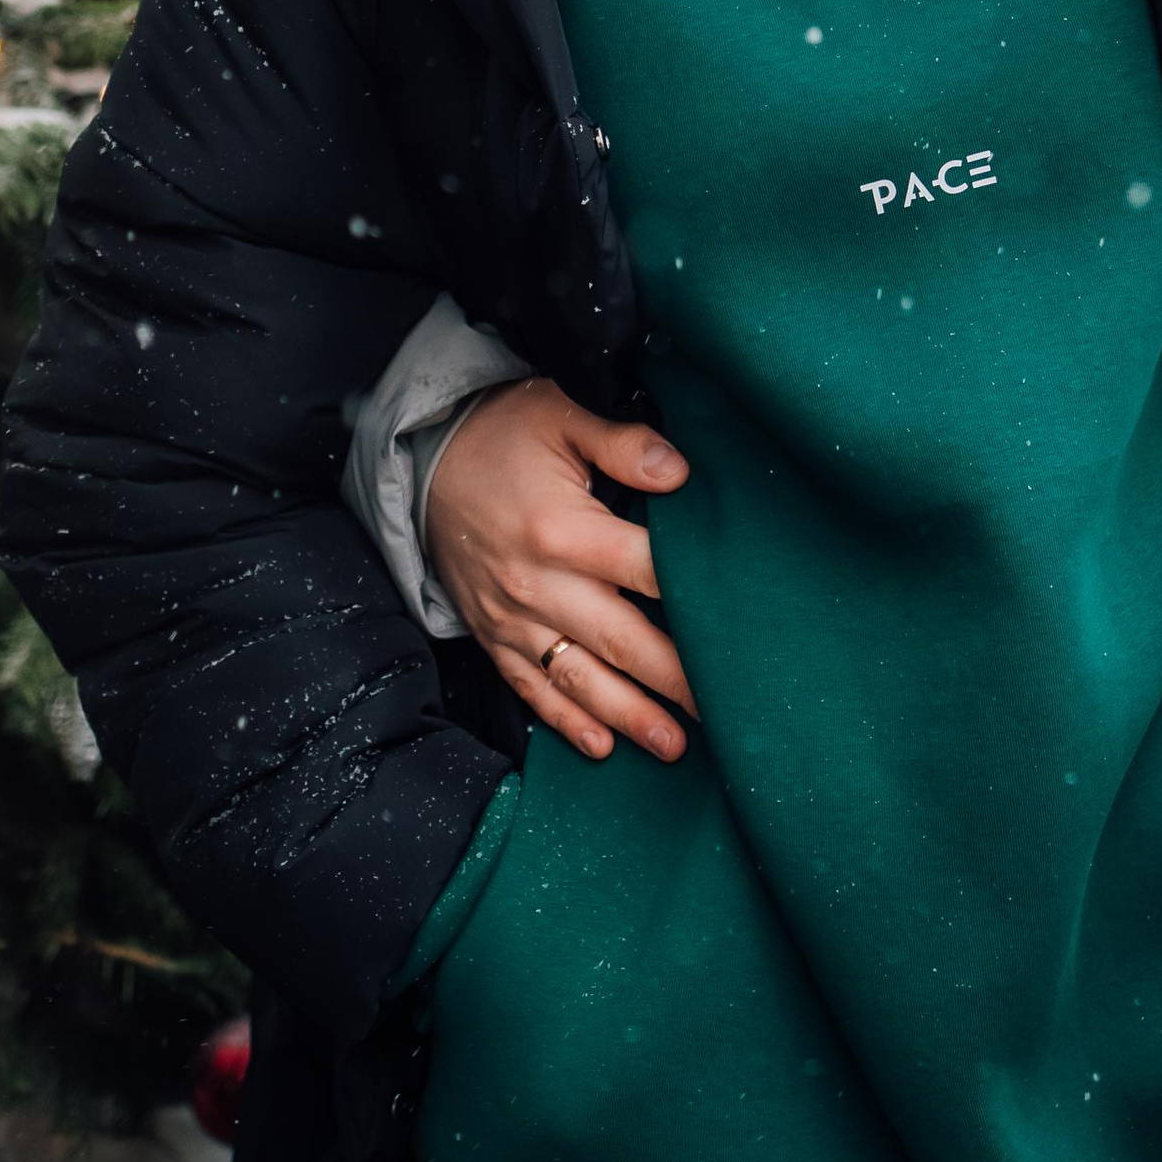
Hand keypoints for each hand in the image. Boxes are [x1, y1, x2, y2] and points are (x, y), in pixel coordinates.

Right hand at [425, 377, 695, 762]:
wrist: (423, 459)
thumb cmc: (501, 433)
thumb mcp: (560, 416)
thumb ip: (622, 445)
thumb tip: (679, 472)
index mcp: (562, 528)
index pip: (645, 570)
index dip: (693, 596)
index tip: (739, 627)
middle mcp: (538, 583)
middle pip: (621, 640)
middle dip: (675, 681)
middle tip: (725, 713)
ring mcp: (512, 617)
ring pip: (579, 678)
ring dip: (628, 716)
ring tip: (673, 746)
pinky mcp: (492, 635)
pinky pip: (530, 687)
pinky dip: (565, 721)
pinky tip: (601, 746)